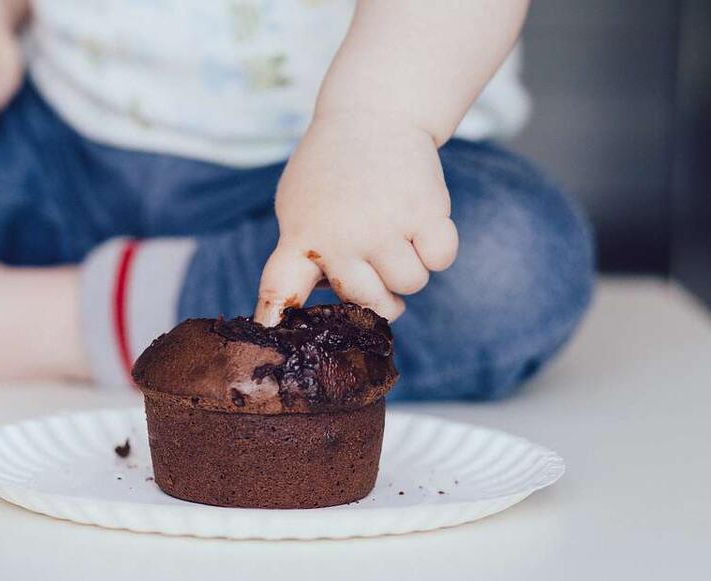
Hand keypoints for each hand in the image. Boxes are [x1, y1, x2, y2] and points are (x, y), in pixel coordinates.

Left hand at [256, 112, 457, 324]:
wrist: (372, 115)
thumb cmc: (331, 169)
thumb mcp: (296, 206)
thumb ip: (301, 253)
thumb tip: (312, 304)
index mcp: (301, 238)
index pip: (280, 286)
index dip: (274, 318)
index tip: (269, 335)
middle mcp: (340, 238)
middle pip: (371, 303)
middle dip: (381, 291)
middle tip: (376, 258)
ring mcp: (384, 226)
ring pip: (411, 284)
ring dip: (410, 266)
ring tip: (396, 231)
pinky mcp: (426, 212)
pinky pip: (441, 260)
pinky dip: (437, 247)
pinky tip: (420, 221)